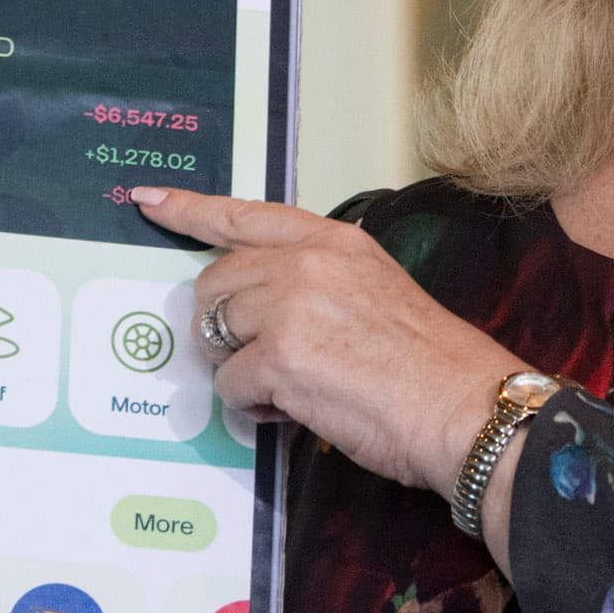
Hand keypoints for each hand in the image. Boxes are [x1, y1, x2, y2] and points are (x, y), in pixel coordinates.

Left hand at [131, 186, 524, 494]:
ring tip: (287, 387)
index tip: (150, 201)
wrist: (463, 407)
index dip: (190, 210)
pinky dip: (252, 406)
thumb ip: (319, 281)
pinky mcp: (279, 358)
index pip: (245, 215)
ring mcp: (290, 307)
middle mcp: (307, 263)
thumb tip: (263, 307)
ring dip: (237, 368)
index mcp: (334, 241)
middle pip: (214, 283)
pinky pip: (229, 385)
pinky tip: (292, 410)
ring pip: (214, 334)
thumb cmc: (430, 364)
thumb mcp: (377, 289)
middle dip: (220, 326)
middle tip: (258, 358)